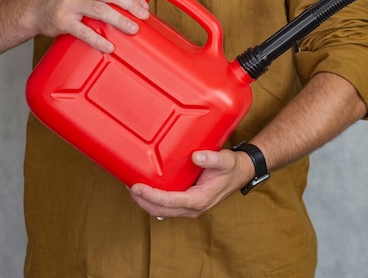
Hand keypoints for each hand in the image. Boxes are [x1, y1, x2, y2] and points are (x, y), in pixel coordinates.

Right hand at [29, 0, 148, 51]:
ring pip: (101, 10)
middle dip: (131, 5)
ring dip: (120, 20)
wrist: (34, 10)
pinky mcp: (62, 20)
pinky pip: (84, 31)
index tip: (144, 5)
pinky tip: (109, 45)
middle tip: (144, 16)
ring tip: (133, 28)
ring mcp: (68, 2)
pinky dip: (98, 40)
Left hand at [128, 149, 254, 218]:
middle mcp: (192, 208)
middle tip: (128, 185)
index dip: (150, 195)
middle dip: (141, 200)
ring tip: (132, 186)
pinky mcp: (186, 203)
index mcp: (199, 200)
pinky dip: (153, 199)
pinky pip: (165, 205)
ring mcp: (188, 207)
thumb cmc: (231, 167)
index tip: (135, 186)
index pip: (169, 201)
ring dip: (145, 201)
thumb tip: (196, 157)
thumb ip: (212, 159)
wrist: (240, 173)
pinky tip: (145, 187)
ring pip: (160, 210)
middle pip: (159, 210)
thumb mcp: (225, 160)